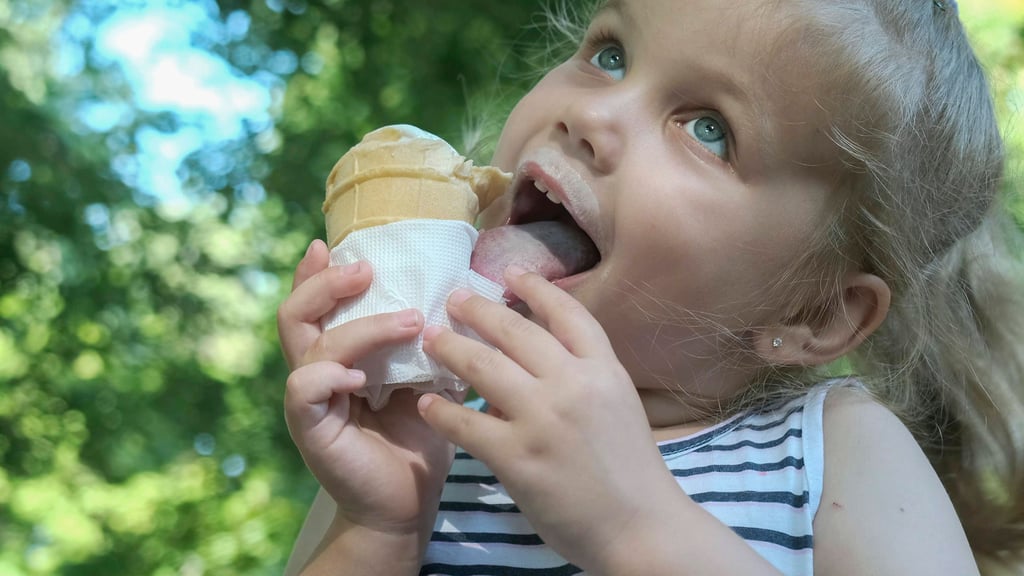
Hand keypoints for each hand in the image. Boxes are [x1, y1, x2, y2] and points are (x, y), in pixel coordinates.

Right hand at [277, 239, 455, 538]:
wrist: (407, 504)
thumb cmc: (418, 438)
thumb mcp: (429, 380)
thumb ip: (428, 343)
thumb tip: (462, 295)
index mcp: (339, 356)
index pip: (316, 305)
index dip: (318, 273)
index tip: (334, 244)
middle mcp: (317, 372)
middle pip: (296, 313)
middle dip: (326, 284)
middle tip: (366, 268)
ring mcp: (311, 400)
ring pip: (311, 344)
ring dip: (361, 326)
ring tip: (410, 322)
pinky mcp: (312, 429)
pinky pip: (305, 389)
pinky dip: (331, 374)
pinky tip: (362, 378)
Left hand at [417, 268, 686, 571]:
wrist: (642, 528)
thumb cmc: (632, 470)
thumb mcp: (617, 406)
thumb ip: (582, 376)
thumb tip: (533, 360)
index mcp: (604, 369)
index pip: (567, 313)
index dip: (536, 287)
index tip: (509, 273)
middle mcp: (574, 384)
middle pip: (516, 331)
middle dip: (478, 309)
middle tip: (453, 300)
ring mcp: (543, 419)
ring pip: (484, 367)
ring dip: (451, 348)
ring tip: (431, 339)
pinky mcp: (518, 457)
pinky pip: (467, 423)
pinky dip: (443, 411)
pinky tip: (428, 404)